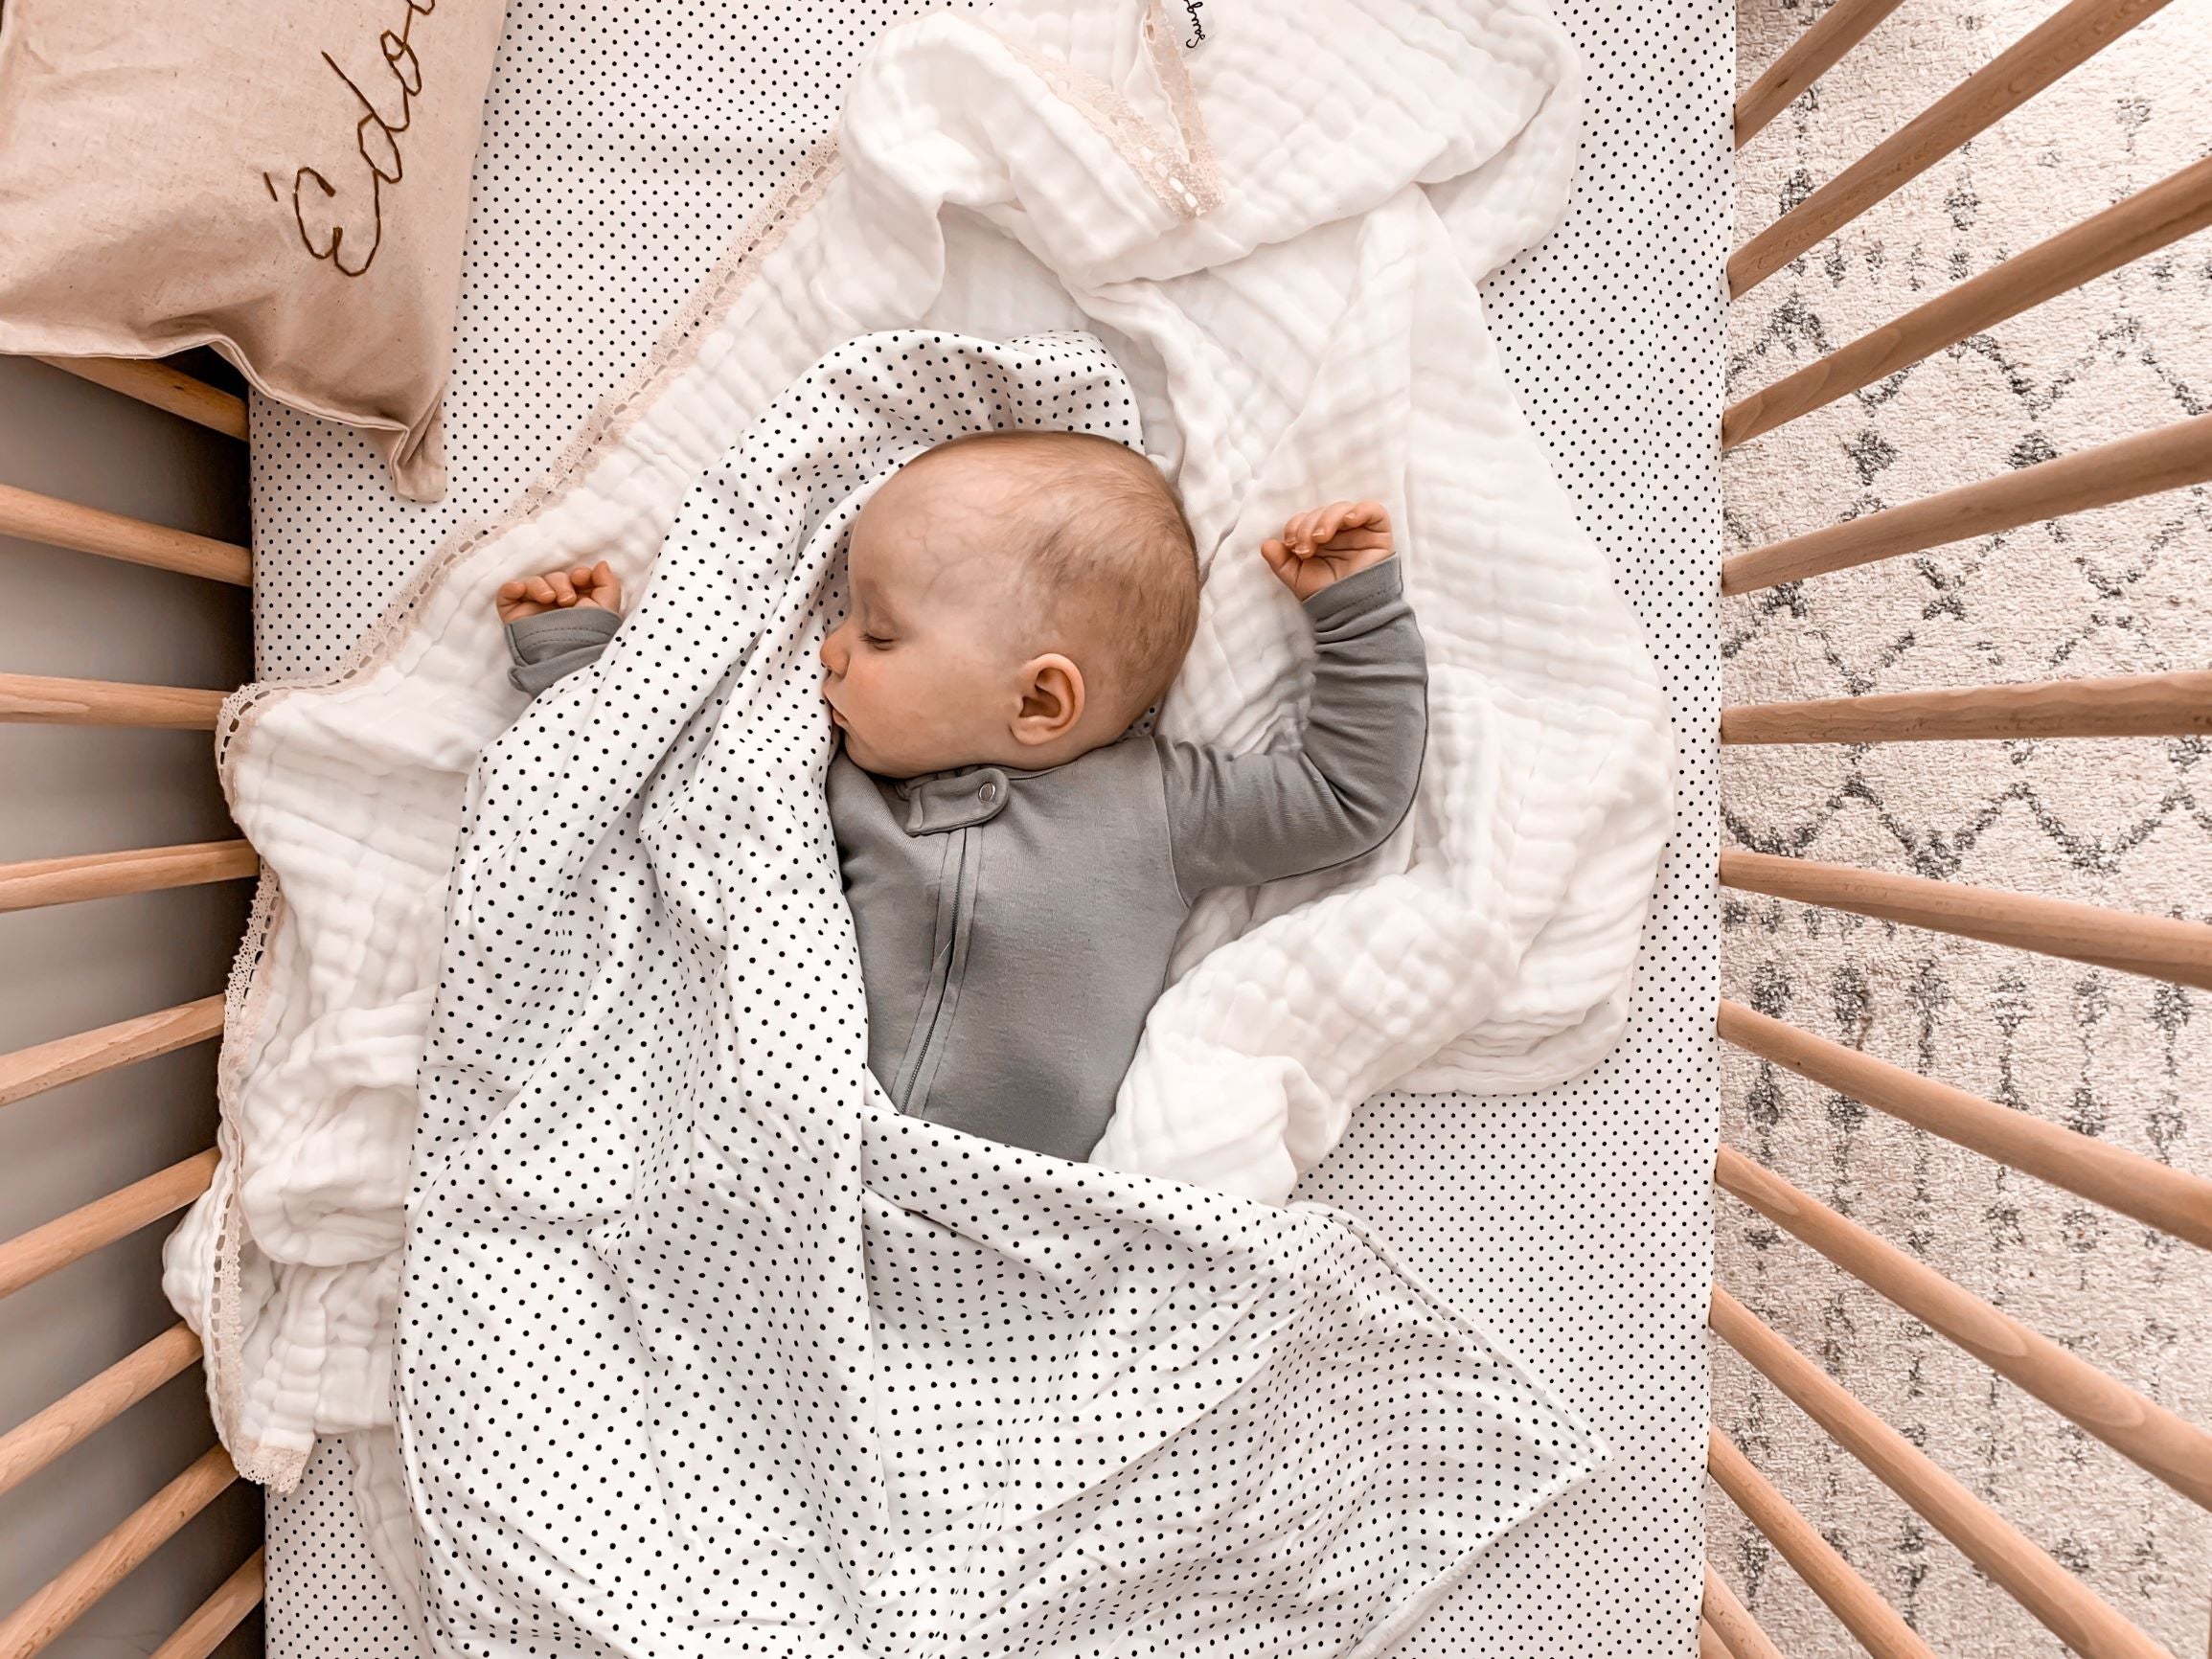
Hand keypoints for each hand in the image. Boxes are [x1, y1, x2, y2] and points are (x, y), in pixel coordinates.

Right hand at [496, 561, 622, 622]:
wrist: (566, 655)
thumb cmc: (588, 634)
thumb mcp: (606, 608)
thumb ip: (607, 583)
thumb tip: (602, 564)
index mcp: (578, 601)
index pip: (574, 577)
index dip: (578, 573)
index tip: (581, 577)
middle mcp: (555, 604)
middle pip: (554, 578)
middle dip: (561, 582)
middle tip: (568, 599)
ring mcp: (534, 609)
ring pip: (532, 582)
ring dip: (540, 585)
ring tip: (549, 598)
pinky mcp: (515, 615)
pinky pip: (507, 594)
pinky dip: (511, 587)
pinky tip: (520, 589)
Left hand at [1261, 500, 1392, 600]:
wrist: (1349, 610)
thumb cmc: (1326, 594)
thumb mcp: (1297, 578)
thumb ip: (1280, 561)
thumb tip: (1266, 544)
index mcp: (1318, 538)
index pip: (1305, 519)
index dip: (1295, 526)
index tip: (1292, 544)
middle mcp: (1338, 531)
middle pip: (1321, 512)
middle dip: (1308, 526)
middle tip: (1305, 547)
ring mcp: (1358, 530)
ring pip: (1342, 508)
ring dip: (1327, 519)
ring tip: (1321, 538)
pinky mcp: (1378, 532)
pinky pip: (1373, 511)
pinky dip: (1360, 510)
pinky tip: (1348, 520)